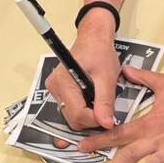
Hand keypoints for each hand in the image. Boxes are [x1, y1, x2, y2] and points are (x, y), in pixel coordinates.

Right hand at [47, 10, 121, 130]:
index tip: (109, 118)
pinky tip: (92, 99)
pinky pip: (70, 108)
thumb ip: (104, 101)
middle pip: (72, 118)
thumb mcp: (106, 77)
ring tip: (99, 101)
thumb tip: (106, 123)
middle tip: (106, 109)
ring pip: (71, 115)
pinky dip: (83, 109)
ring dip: (88, 114)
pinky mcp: (58, 91)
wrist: (93, 39)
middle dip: (91, 119)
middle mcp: (54, 87)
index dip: (94, 120)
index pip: (76, 114)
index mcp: (63, 81)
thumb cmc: (99, 52)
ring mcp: (54, 89)